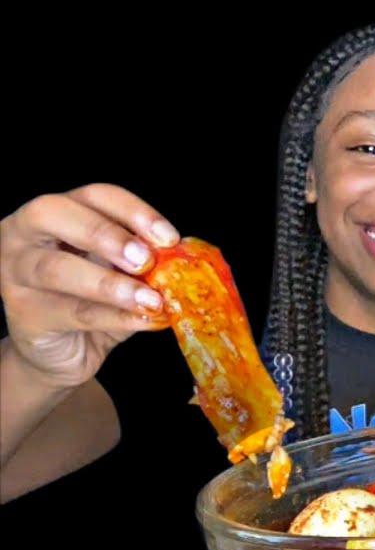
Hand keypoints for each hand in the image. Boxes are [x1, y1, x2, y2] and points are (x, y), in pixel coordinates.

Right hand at [0, 184, 179, 388]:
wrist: (65, 353)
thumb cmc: (94, 302)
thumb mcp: (123, 275)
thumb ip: (145, 262)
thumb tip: (183, 258)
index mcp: (58, 214)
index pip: (93, 196)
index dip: (132, 211)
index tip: (168, 238)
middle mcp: (26, 234)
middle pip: (55, 214)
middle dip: (106, 235)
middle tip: (145, 259)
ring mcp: (14, 273)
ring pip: (56, 268)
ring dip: (110, 284)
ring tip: (150, 299)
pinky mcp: (22, 314)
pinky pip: (70, 312)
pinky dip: (114, 317)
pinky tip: (144, 320)